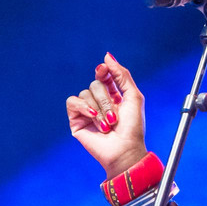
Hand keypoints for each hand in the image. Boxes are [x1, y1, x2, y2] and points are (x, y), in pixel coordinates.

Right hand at [66, 53, 147, 178]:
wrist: (124, 149)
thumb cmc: (133, 127)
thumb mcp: (133, 96)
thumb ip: (122, 75)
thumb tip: (107, 56)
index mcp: (114, 95)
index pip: (104, 75)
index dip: (103, 70)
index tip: (104, 70)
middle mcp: (99, 102)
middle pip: (95, 84)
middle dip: (106, 99)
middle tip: (114, 117)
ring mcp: (87, 111)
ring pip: (85, 93)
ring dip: (99, 109)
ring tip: (107, 125)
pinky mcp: (76, 120)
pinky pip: (72, 102)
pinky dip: (84, 108)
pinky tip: (93, 118)